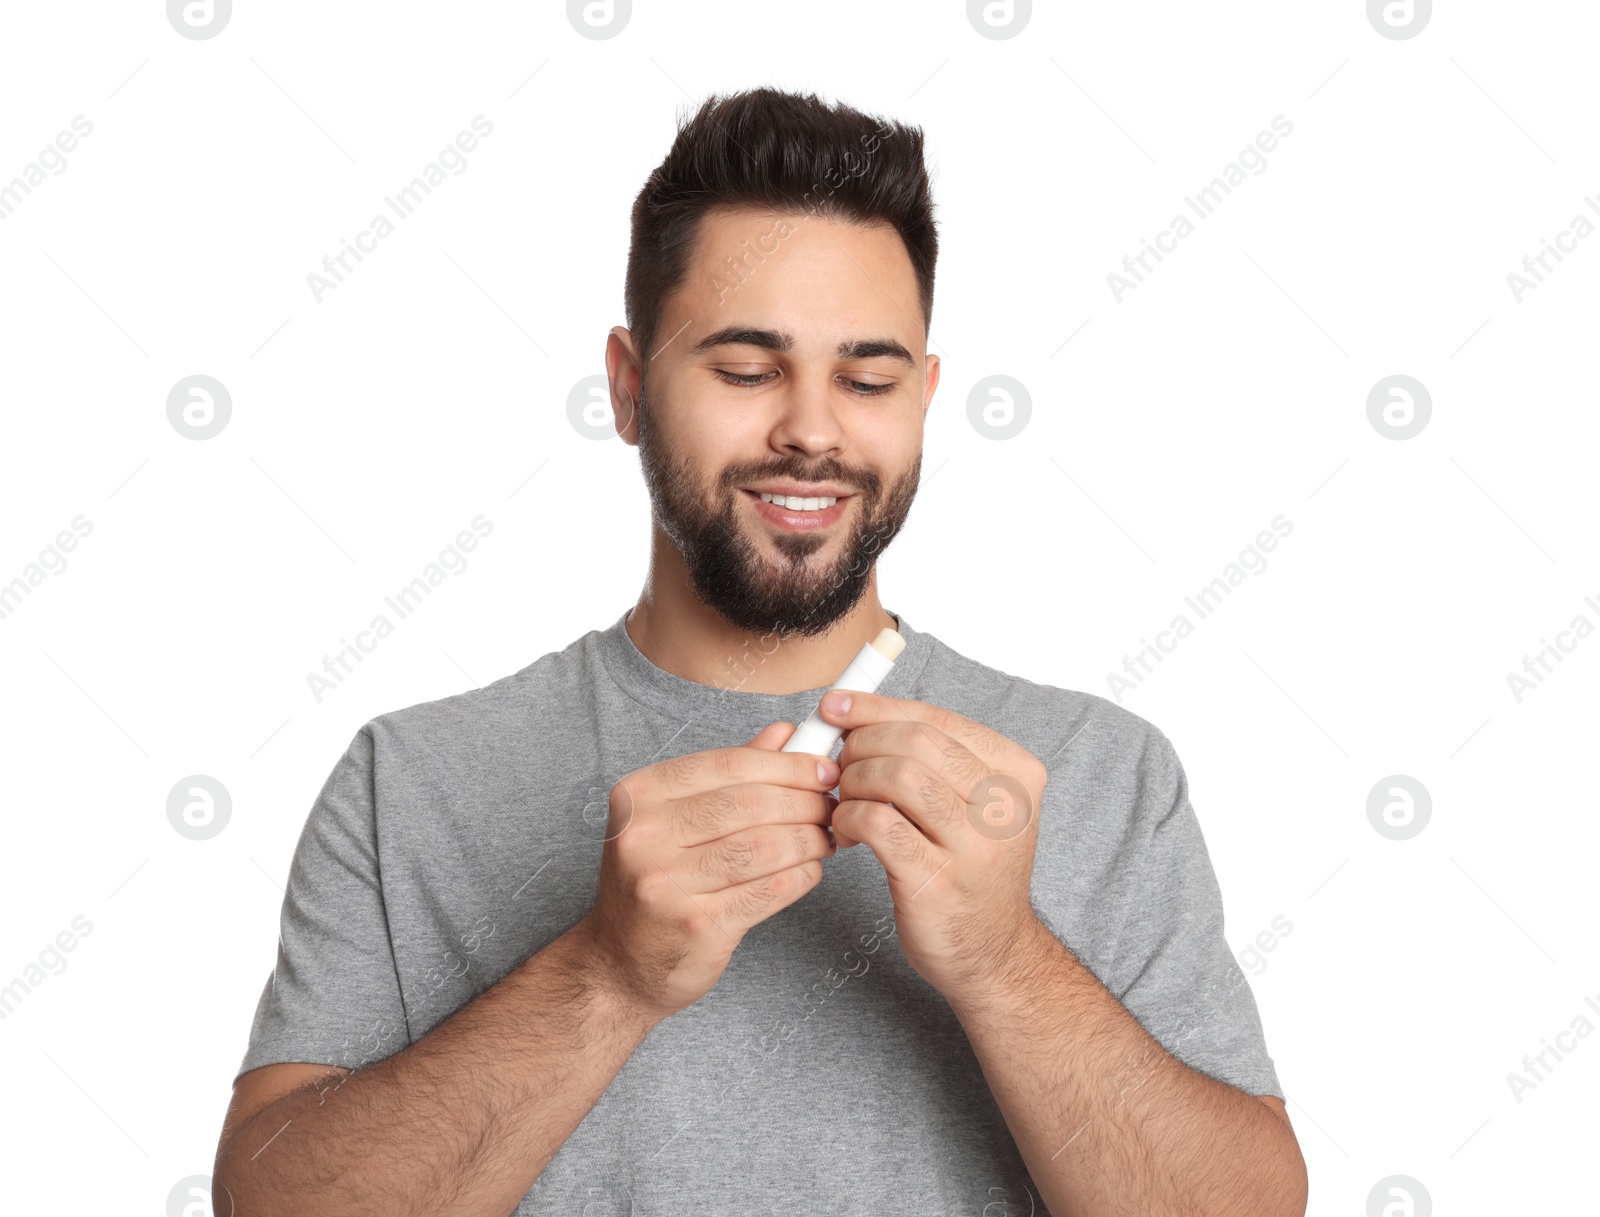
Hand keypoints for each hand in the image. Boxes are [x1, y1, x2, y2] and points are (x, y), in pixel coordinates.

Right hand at [578, 723, 840, 1022]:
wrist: (620, 963)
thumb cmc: (655, 882)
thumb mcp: (676, 818)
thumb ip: (731, 774)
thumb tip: (785, 733)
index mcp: (640, 796)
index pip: (730, 764)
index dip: (787, 764)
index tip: (824, 768)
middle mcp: (646, 836)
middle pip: (751, 803)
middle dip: (806, 801)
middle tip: (832, 804)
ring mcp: (667, 883)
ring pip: (766, 846)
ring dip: (810, 839)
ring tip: (825, 837)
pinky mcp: (697, 924)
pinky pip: (770, 889)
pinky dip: (802, 875)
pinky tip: (810, 869)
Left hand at [819, 689, 1048, 1002]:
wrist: (993, 954)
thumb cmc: (969, 869)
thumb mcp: (973, 804)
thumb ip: (930, 758)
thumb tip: (854, 711)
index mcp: (1017, 773)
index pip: (938, 718)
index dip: (877, 707)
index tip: (835, 706)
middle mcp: (1005, 805)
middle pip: (917, 741)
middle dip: (863, 743)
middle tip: (839, 764)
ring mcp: (975, 846)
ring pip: (899, 775)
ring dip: (854, 780)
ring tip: (844, 799)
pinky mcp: (938, 881)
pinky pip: (879, 823)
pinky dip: (849, 816)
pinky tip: (844, 829)